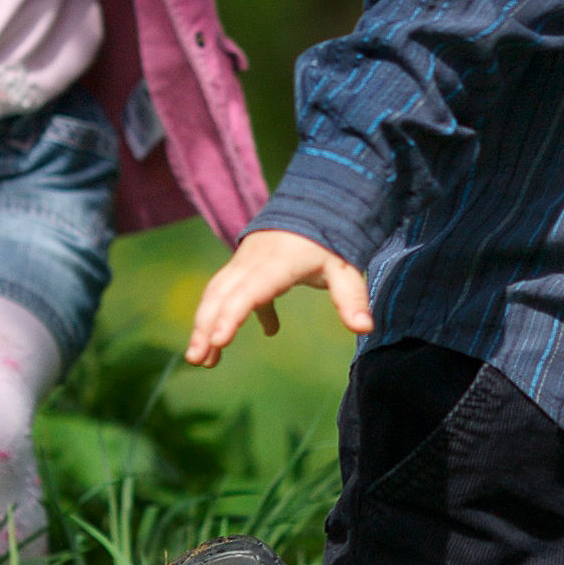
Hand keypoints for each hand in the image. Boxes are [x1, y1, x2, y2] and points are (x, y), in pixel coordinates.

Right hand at [184, 229, 373, 366]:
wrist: (311, 204)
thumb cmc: (328, 240)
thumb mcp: (345, 269)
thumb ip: (351, 299)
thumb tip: (365, 328)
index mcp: (279, 263)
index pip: (251, 291)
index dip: (233, 315)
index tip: (219, 340)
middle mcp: (253, 261)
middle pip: (223, 294)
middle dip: (206, 326)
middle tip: (198, 360)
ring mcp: (242, 262)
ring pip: (215, 293)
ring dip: (204, 324)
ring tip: (201, 359)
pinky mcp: (239, 266)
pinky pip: (222, 291)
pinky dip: (217, 316)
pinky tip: (223, 343)